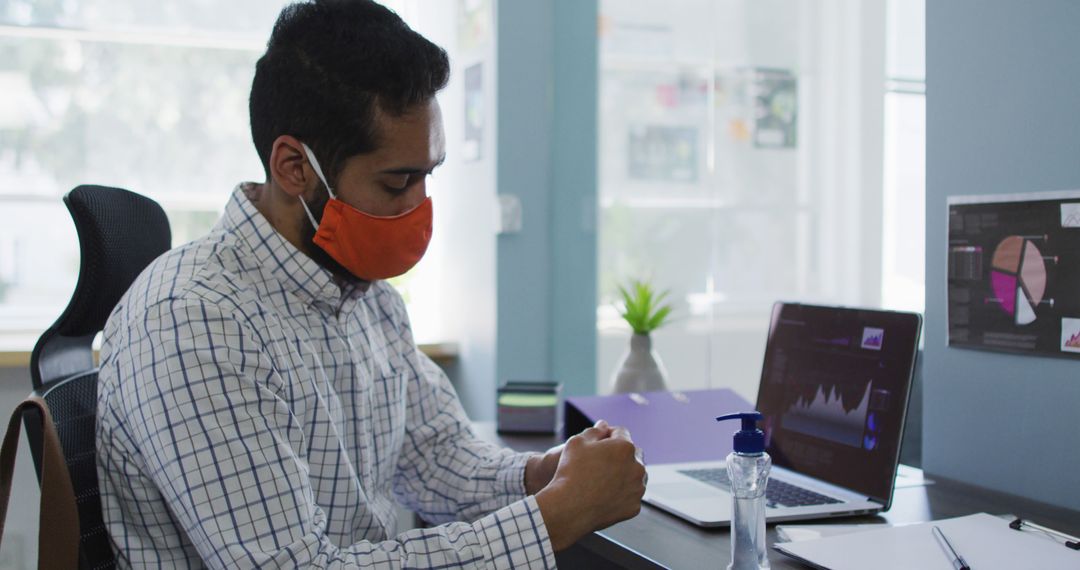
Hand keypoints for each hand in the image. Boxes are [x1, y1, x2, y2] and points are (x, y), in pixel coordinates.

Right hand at [534, 420, 645, 550]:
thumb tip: (604, 425)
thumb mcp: (576, 442)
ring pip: (635, 475)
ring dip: (624, 473)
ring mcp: (637, 488)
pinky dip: (622, 493)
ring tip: (603, 478)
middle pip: (632, 453)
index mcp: (625, 447)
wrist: (568, 508)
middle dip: (620, 453)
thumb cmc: (570, 472)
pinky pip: (631, 495)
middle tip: (600, 461)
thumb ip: (594, 430)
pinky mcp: (634, 507)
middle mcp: (637, 466)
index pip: (621, 432)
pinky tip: (605, 494)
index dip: (607, 435)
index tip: (597, 444)